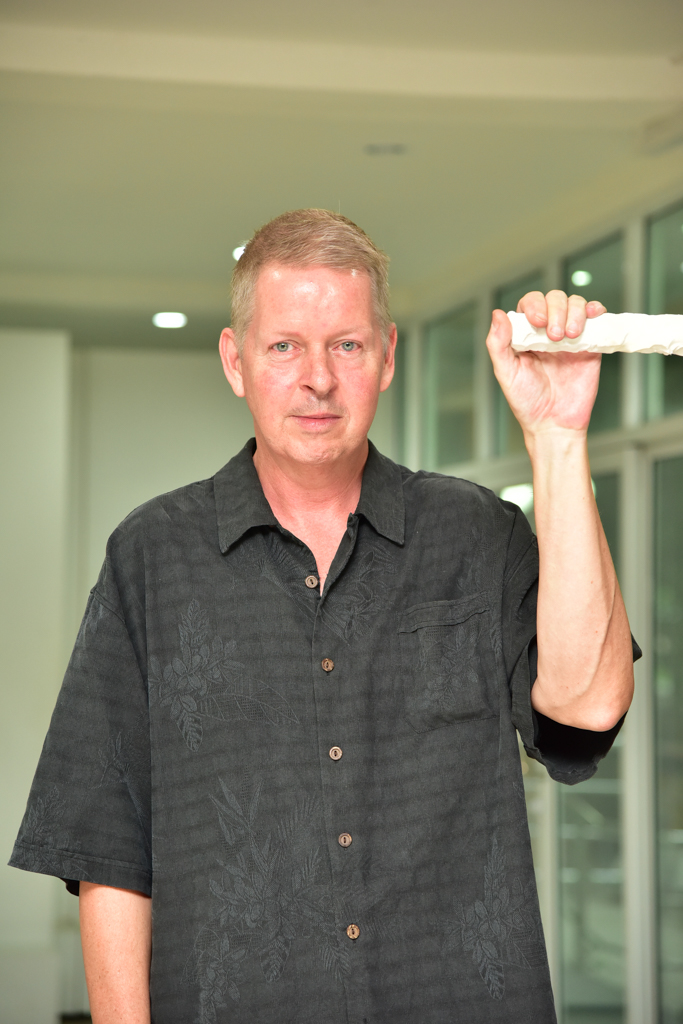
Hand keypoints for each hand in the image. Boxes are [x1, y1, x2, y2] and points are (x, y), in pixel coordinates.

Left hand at [486, 290, 605, 436]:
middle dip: (556, 310)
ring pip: (575, 304)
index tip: (538, 322)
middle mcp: (547, 331)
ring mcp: (569, 336)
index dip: (535, 305)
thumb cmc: (528, 402)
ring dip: (575, 311)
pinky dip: (597, 310)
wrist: (555, 423)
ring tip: (570, 336)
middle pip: (555, 299)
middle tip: (555, 336)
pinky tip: (594, 314)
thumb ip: (498, 344)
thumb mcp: (507, 374)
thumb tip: (497, 314)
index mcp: (525, 335)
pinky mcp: (590, 345)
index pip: (530, 304)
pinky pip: (596, 320)